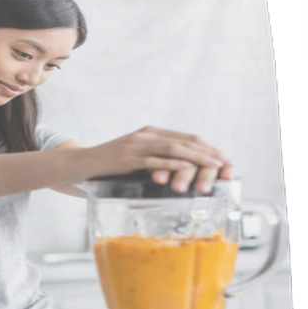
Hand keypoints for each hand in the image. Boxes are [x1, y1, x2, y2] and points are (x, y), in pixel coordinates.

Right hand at [93, 126, 233, 193]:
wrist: (80, 164)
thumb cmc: (109, 167)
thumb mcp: (135, 160)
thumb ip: (154, 161)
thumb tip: (178, 174)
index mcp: (151, 134)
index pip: (186, 138)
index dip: (208, 147)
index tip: (224, 159)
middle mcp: (147, 135)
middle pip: (185, 141)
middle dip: (209, 153)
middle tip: (227, 164)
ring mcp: (137, 145)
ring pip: (174, 148)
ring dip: (198, 157)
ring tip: (215, 166)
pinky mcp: (128, 157)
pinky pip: (155, 160)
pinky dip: (173, 163)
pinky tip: (187, 168)